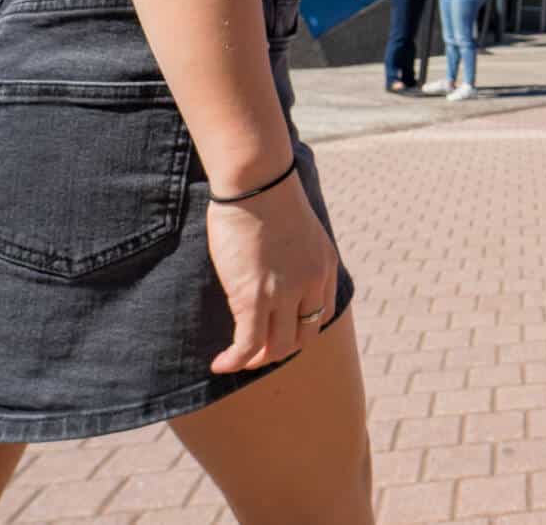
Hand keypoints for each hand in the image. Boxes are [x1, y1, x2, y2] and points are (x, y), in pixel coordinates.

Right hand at [205, 166, 339, 373]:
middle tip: (256, 350)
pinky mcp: (253, 297)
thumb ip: (294, 251)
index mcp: (324, 265)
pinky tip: (221, 363)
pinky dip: (235, 360)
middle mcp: (310, 283)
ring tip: (237, 360)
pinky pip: (247, 343)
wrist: (256, 182)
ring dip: (256, 359)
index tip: (281, 330)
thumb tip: (275, 261)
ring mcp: (283, 293)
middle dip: (280, 348)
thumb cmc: (267, 195)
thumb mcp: (297, 226)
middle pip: (302, 335)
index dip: (302, 329)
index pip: (322, 313)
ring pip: (276, 346)